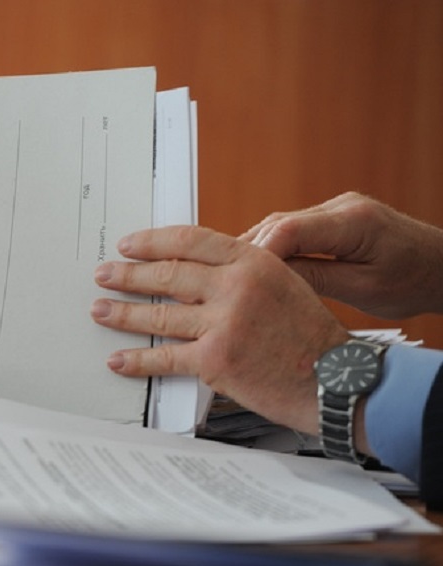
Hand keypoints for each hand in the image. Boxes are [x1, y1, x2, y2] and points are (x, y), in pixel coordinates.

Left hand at [91, 226, 349, 435]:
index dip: (152, 242)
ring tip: (100, 311)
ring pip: (159, 316)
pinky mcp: (215, 360)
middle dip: (128, 275)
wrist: (338, 381)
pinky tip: (118, 360)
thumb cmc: (310, 337)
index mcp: (253, 261)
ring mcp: (224, 324)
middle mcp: (236, 287)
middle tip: (105, 275)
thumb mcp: (282, 284)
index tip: (129, 245)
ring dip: (122, 314)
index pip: (190, 241)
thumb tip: (189, 271)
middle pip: (167, 275)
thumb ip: (239, 274)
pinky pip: (164, 358)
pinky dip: (136, 361)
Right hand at [241, 192, 442, 318]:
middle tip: (220, 279)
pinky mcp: (332, 218)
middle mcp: (342, 206)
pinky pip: (292, 228)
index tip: (235, 277)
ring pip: (280, 225)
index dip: (256, 253)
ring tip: (231, 277)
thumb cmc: (415, 281)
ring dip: (256, 250)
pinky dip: (272, 247)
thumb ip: (315, 278)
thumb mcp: (364, 290)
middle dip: (247, 252)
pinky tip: (256, 269)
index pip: (289, 229)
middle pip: (278, 224)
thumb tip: (269, 280)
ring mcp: (336, 209)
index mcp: (355, 221)